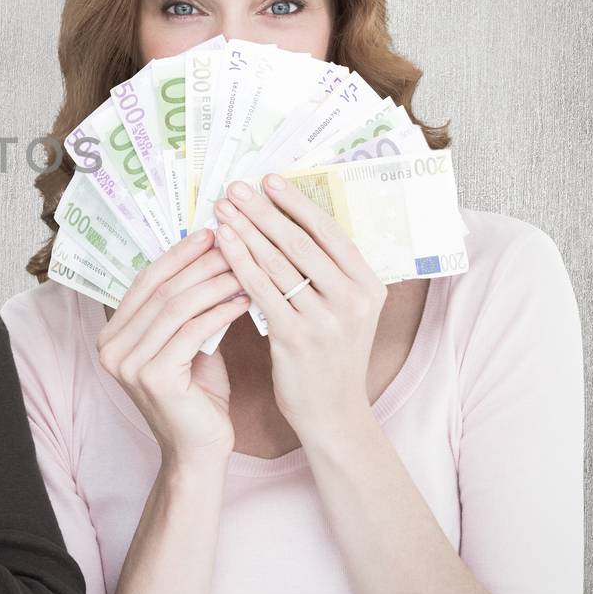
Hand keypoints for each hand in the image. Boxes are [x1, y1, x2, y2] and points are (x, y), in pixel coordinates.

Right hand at [95, 227, 247, 465]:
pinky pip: (192, 331)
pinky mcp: (153, 377)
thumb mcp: (187, 343)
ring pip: (176, 306)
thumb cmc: (198, 397)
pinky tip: (244, 298)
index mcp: (112, 334)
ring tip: (244, 267)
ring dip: (214, 282)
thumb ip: (186, 309)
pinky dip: (220, 310)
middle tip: (233, 242)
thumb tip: (211, 255)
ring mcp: (127, 363)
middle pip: (161, 290)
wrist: (199, 451)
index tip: (210, 232)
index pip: (145, 281)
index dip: (178, 254)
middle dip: (200, 263)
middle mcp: (111, 347)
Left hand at [213, 175, 386, 441]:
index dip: (297, 203)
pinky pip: (261, 290)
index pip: (330, 232)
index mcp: (370, 286)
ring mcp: (326, 319)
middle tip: (235, 187)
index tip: (269, 179)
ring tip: (222, 209)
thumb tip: (289, 221)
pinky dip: (239, 262)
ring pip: (278, 263)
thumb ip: (329, 273)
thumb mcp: (346, 311)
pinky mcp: (296, 338)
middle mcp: (353, 299)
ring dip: (246, 230)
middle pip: (301, 242)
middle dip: (264, 210)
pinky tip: (222, 244)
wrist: (333, 414)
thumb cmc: (331, 356)